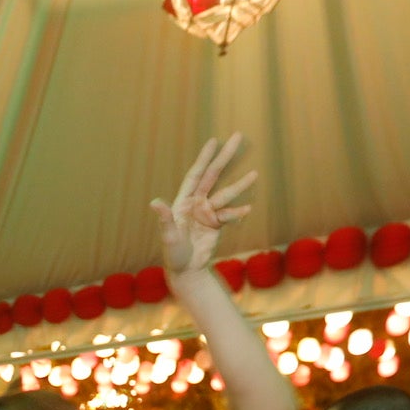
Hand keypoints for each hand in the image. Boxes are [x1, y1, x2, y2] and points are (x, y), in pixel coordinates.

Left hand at [151, 133, 255, 283]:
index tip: (214, 141)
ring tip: (254, 174)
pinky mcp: (217, 224)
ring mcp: (208, 212)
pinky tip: (248, 209)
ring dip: (240, 185)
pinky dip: (238, 212)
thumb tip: (154, 202)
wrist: (186, 271)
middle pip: (213, 176)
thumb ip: (165, 219)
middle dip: (224, 157)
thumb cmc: (173, 254)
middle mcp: (197, 203)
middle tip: (237, 138)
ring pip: (226, 195)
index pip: (195, 174)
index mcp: (183, 201)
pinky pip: (230, 215)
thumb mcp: (168, 236)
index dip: (204, 158)